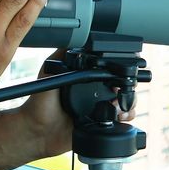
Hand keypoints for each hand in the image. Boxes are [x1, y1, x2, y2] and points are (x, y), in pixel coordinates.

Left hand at [18, 49, 136, 158]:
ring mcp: (100, 106)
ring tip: (118, 105)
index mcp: (86, 76)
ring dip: (129, 101)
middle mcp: (95, 90)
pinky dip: (126, 116)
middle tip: (119, 91)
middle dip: (128, 86)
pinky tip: (119, 115)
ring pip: (127, 100)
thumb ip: (62, 55)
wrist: (38, 131)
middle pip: (123, 83)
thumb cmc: (39, 102)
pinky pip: (122, 118)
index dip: (119, 66)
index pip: (109, 67)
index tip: (123, 67)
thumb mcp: (49, 71)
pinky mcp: (102, 123)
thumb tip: (76, 38)